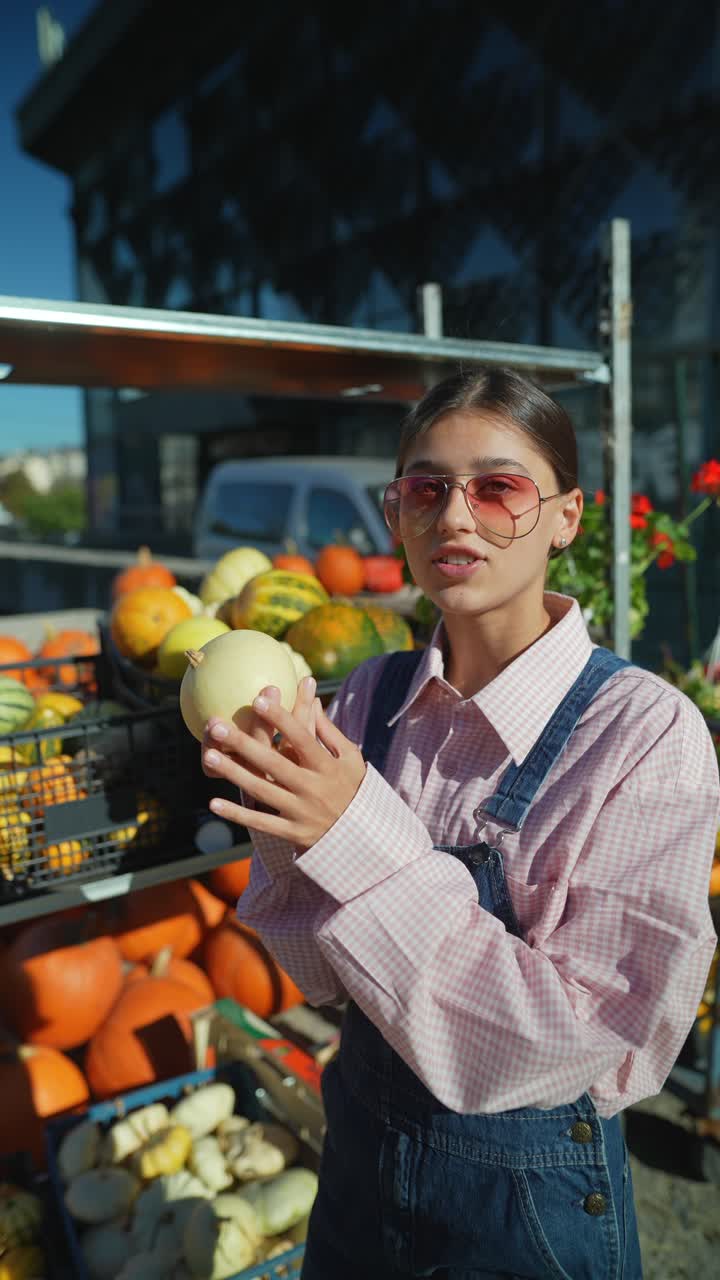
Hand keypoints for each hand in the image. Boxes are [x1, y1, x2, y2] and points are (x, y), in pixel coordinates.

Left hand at [201, 686, 365, 851]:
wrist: (364, 838)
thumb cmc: (354, 788)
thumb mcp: (350, 758)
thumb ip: (328, 730)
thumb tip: (311, 697)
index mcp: (327, 766)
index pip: (302, 738)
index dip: (281, 719)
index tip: (258, 699)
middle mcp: (312, 788)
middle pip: (273, 763)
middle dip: (243, 743)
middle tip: (217, 726)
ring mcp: (301, 811)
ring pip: (261, 790)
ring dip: (233, 774)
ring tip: (209, 755)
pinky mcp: (292, 833)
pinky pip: (261, 823)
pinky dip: (238, 815)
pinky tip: (214, 803)